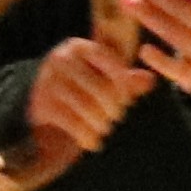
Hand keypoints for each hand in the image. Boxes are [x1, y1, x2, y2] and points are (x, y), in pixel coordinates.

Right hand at [26, 35, 147, 159]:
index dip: (125, 87)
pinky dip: (87, 136)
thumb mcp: (103, 78)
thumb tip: (150, 81)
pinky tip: (93, 143)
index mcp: (80, 47)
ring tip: (105, 129)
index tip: (126, 101)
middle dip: (114, 108)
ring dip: (101, 124)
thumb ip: (128, 80)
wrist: (40, 106)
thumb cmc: (80, 89)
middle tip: (116, 117)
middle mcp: (61, 59)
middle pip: (101, 89)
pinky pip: (72, 123)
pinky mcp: (41, 104)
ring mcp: (48, 80)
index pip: (113, 66)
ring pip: (88, 108)